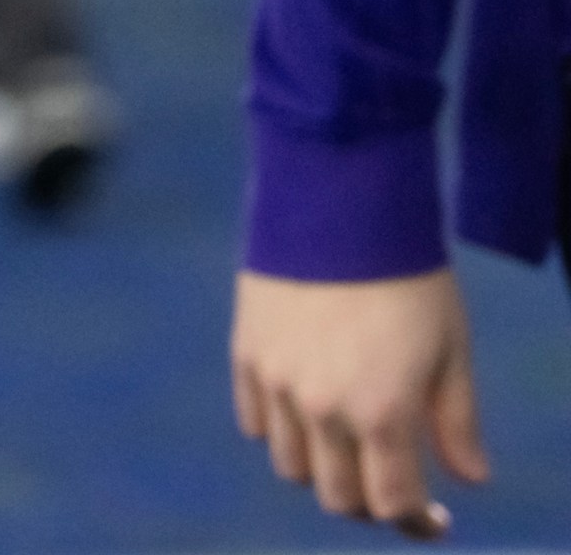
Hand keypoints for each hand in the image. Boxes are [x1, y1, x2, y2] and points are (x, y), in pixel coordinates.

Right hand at [233, 268, 487, 535]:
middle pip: (338, 497)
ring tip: (344, 440)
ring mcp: (279, 381)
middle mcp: (324, 408)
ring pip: (293, 466)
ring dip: (322, 466)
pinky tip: (304, 408)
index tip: (431, 515)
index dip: (415, 520)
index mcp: (382, 412)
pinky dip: (279, 428)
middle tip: (387, 476)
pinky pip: (255, 421)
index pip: (392, 503)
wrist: (337, 197)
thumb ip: (458, 421)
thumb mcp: (450, 347)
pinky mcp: (247, 352)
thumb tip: (469, 479)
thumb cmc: (407, 272)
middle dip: (368, 499)